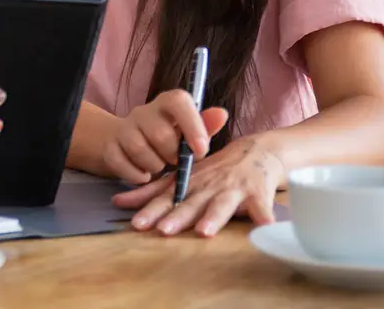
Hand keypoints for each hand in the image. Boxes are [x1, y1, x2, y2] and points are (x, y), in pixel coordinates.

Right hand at [102, 89, 229, 184]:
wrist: (126, 142)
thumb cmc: (168, 138)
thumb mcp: (189, 132)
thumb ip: (205, 125)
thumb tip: (222, 114)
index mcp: (167, 103)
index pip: (178, 102)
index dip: (192, 125)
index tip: (201, 150)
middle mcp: (143, 111)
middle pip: (159, 133)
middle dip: (172, 155)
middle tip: (175, 161)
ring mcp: (123, 128)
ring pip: (138, 149)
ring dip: (154, 166)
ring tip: (159, 167)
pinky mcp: (109, 146)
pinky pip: (121, 162)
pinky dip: (135, 175)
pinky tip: (144, 175)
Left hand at [111, 135, 286, 236]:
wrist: (259, 151)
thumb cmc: (216, 171)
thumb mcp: (184, 178)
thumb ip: (153, 192)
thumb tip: (118, 201)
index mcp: (190, 183)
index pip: (166, 197)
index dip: (152, 210)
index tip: (136, 224)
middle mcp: (209, 186)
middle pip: (191, 203)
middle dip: (177, 216)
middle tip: (163, 230)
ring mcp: (234, 188)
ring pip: (221, 205)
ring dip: (213, 218)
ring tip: (204, 232)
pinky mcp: (259, 192)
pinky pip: (262, 206)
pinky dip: (263, 215)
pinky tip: (265, 226)